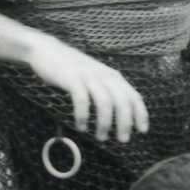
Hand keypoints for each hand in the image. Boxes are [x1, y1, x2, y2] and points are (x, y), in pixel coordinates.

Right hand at [24, 34, 148, 142]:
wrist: (47, 50)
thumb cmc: (72, 68)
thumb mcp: (96, 76)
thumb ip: (107, 89)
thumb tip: (120, 113)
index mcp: (113, 76)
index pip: (133, 96)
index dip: (140, 114)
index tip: (142, 131)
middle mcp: (104, 75)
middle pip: (122, 101)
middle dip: (125, 123)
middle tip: (122, 140)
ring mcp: (88, 76)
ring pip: (105, 102)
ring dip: (105, 123)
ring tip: (101, 137)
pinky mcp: (72, 79)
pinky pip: (82, 100)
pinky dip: (83, 116)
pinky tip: (81, 127)